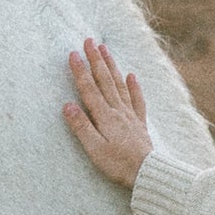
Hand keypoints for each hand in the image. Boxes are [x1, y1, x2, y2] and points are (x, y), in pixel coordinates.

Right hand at [64, 38, 153, 187]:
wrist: (147, 173)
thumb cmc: (118, 165)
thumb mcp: (94, 149)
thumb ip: (81, 127)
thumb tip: (67, 106)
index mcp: (104, 117)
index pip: (89, 89)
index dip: (80, 71)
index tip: (73, 53)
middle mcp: (118, 111)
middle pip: (105, 80)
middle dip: (96, 59)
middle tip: (89, 41)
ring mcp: (130, 116)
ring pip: (119, 85)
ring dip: (112, 66)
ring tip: (105, 50)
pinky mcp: (139, 123)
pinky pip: (137, 100)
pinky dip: (134, 86)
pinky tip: (131, 76)